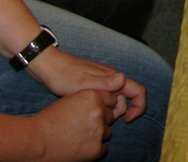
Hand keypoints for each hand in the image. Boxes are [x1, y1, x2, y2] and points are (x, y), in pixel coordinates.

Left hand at [29, 47, 146, 120]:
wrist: (48, 66)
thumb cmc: (63, 76)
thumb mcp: (84, 84)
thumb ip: (106, 83)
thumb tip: (124, 79)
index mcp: (112, 77)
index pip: (138, 91)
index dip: (139, 107)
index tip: (127, 120)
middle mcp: (111, 77)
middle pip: (126, 99)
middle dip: (119, 112)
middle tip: (101, 119)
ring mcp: (103, 80)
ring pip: (115, 99)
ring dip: (109, 110)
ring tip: (91, 113)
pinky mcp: (94, 83)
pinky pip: (106, 98)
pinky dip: (102, 107)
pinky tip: (88, 110)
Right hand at [34, 90, 117, 161]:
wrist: (37, 141)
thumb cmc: (49, 120)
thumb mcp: (70, 100)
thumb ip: (89, 99)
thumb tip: (103, 103)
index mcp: (92, 96)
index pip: (112, 98)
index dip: (104, 105)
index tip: (95, 110)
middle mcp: (99, 112)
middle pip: (110, 116)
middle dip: (100, 120)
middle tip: (83, 125)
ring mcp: (99, 131)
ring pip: (107, 132)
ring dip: (97, 134)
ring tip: (79, 136)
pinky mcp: (96, 148)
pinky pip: (103, 148)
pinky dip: (94, 148)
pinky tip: (80, 146)